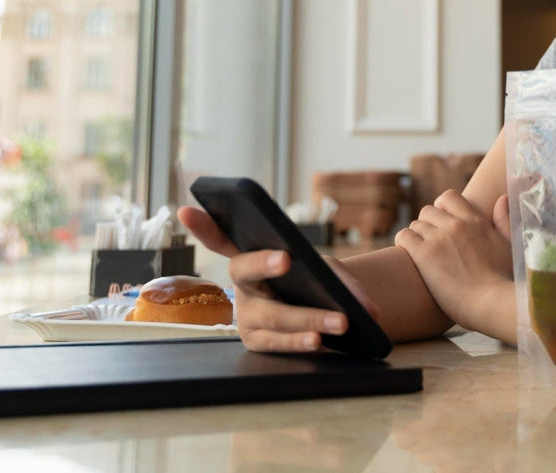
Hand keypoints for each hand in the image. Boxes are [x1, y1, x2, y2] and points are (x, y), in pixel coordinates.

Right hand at [177, 206, 381, 352]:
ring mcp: (246, 316)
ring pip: (270, 316)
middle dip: (263, 262)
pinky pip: (275, 343)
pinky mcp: (257, 342)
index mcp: (251, 256)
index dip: (202, 225)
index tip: (186, 210)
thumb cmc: (312, 282)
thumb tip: (369, 308)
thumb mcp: (326, 272)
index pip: (220, 237)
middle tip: (286, 257)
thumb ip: (345, 282)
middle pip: (244, 270)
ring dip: (307, 318)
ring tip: (338, 321)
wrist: (317, 314)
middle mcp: (242, 284)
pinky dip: (299, 342)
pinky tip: (318, 341)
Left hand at [392, 191, 514, 337]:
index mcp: (475, 220)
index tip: (442, 221)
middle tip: (431, 243)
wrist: (492, 302)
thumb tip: (501, 199)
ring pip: (415, 224)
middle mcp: (455, 225)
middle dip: (427, 224)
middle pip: (428, 211)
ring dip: (417, 237)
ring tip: (422, 253)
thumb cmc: (504, 280)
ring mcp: (439, 238)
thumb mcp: (509, 246)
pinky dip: (404, 243)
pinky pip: (404, 236)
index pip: (448, 197)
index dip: (441, 207)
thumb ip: (504, 220)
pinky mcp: (424, 255)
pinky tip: (411, 256)